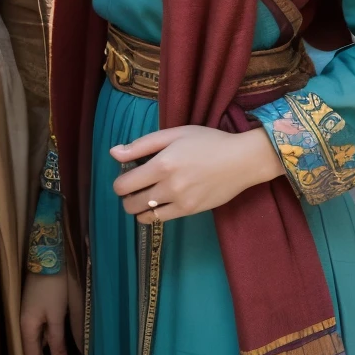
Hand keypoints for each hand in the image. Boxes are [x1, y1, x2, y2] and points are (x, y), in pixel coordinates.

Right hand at [20, 270, 68, 354]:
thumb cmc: (53, 289)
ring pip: (34, 339)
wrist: (47, 259)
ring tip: (62, 353)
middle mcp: (22, 323)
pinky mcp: (31, 308)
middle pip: (30, 349)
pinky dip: (46, 336)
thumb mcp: (57, 316)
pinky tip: (56, 337)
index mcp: (26, 327)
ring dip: (46, 347)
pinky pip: (37, 329)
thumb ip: (57, 340)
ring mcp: (25, 315)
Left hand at [111, 124, 281, 222]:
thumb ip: (141, 145)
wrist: (241, 160)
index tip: (125, 176)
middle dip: (126, 196)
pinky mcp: (190, 211)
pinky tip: (157, 204)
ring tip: (145, 196)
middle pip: (130, 203)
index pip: (124, 184)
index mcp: (162, 164)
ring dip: (138, 207)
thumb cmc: (207, 141)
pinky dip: (152, 214)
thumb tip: (113, 153)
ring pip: (143, 215)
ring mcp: (180, 201)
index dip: (118, 183)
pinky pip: (160, 220)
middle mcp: (169, 186)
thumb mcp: (174, 134)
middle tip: (134, 187)